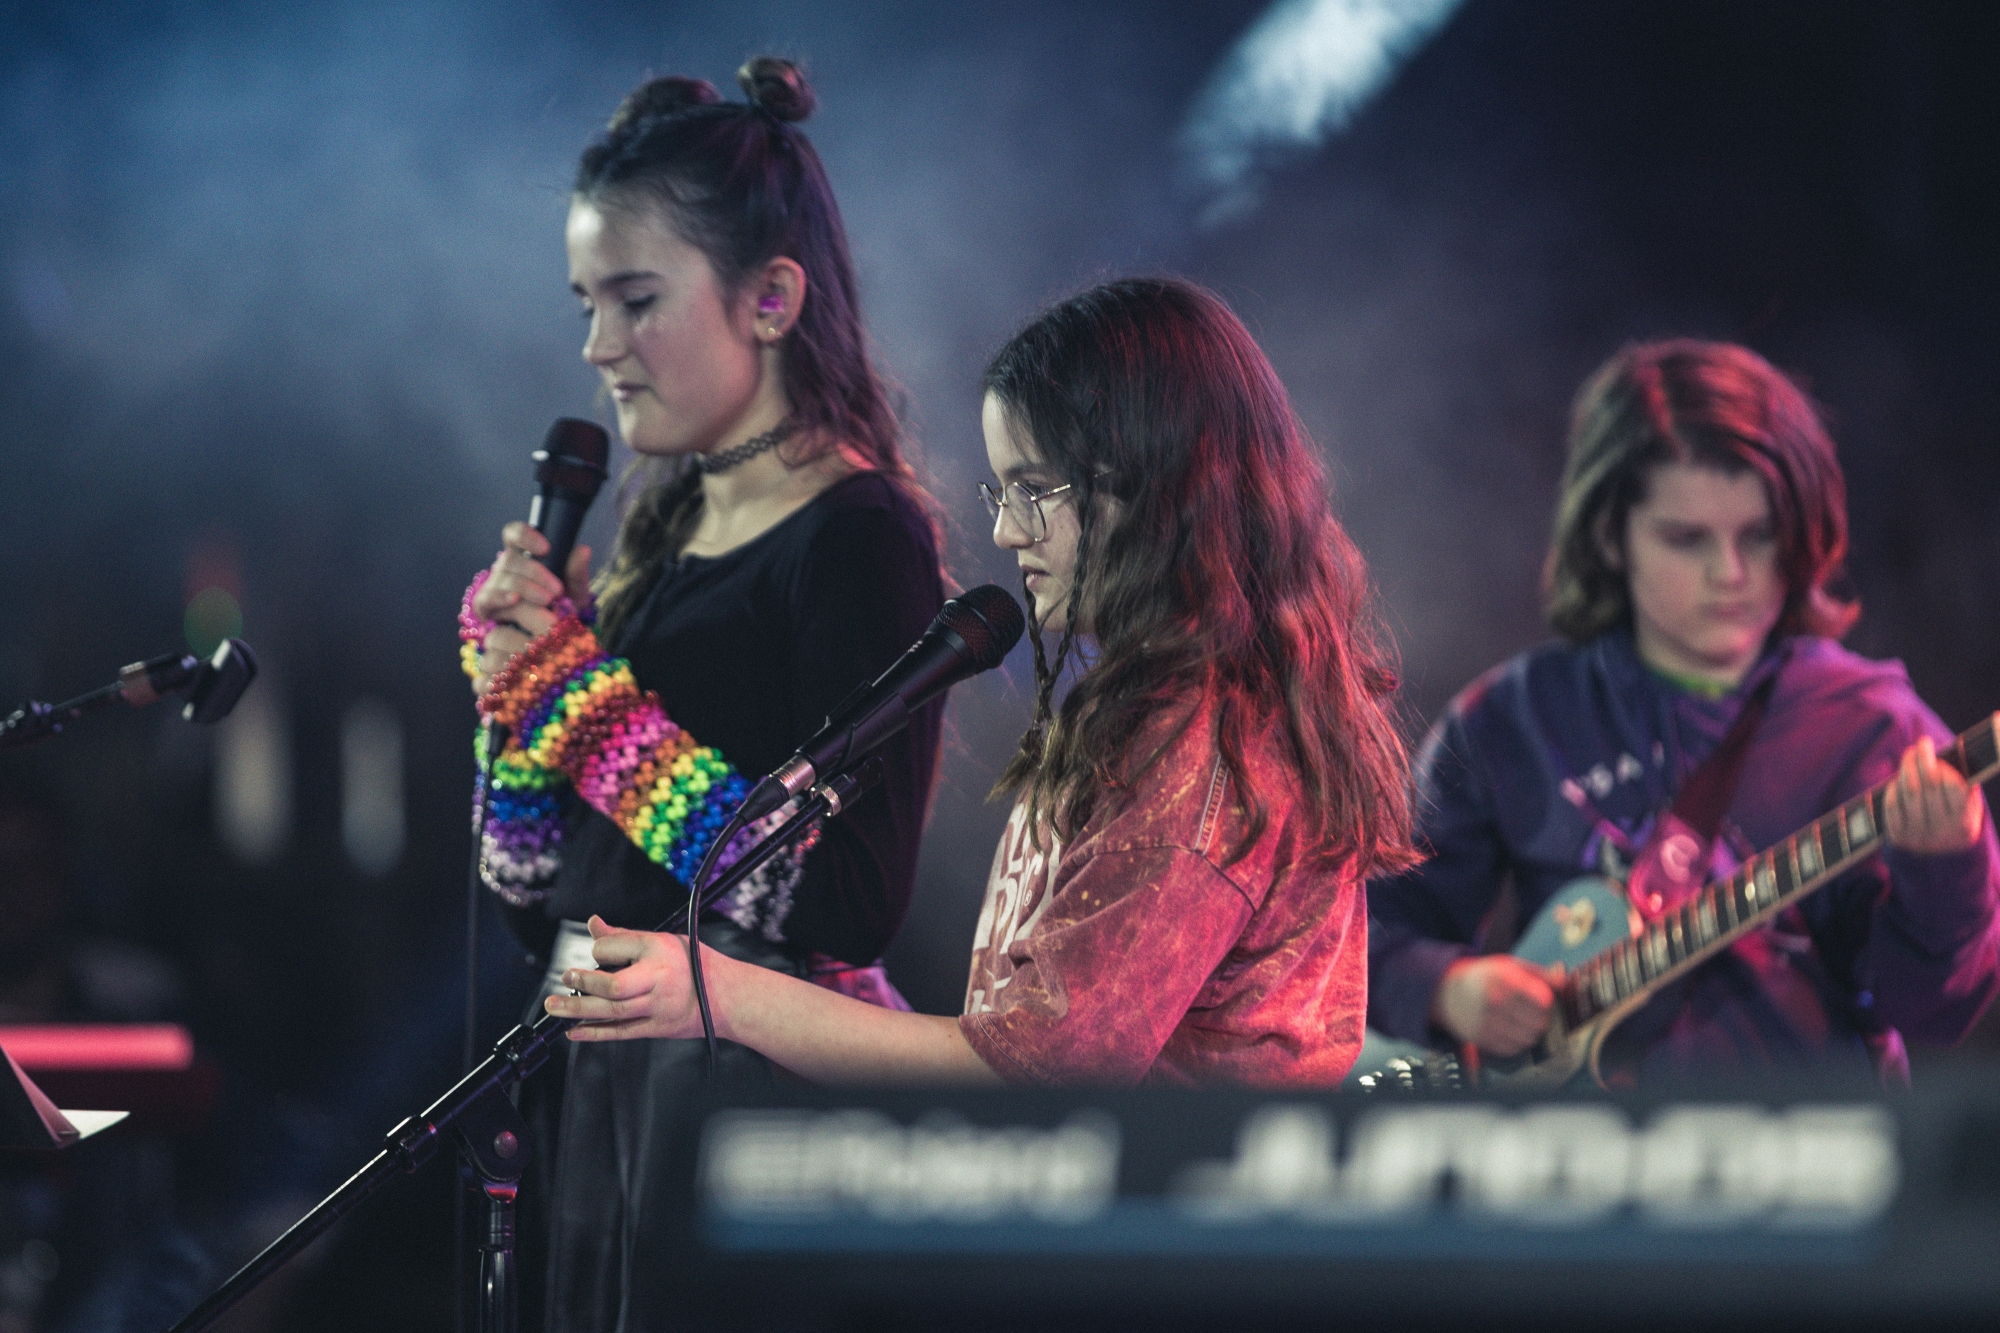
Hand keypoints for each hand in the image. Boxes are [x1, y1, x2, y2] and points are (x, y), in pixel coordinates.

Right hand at [467, 521, 591, 693]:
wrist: (548, 658)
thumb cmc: (561, 622)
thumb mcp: (574, 600)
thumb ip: (577, 577)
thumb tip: (582, 550)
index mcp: (524, 563)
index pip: (513, 536)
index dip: (523, 535)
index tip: (545, 547)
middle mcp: (504, 574)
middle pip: (507, 560)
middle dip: (533, 571)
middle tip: (556, 590)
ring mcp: (491, 593)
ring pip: (498, 578)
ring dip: (522, 586)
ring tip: (546, 599)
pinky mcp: (484, 615)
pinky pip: (485, 602)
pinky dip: (500, 598)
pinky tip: (514, 601)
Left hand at [543, 916, 702, 1041]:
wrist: (727, 996)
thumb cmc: (695, 963)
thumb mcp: (664, 940)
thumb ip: (624, 936)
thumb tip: (592, 924)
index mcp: (659, 949)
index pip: (615, 947)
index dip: (600, 950)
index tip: (597, 953)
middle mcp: (657, 978)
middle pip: (613, 986)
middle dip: (584, 983)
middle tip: (566, 977)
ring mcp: (657, 1007)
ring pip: (612, 1011)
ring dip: (578, 1009)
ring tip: (555, 1005)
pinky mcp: (656, 1028)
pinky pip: (620, 1032)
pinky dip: (593, 1032)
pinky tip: (573, 1031)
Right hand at [1430, 955, 1560, 1056]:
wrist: (1447, 992)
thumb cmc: (1483, 977)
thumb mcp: (1509, 965)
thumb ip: (1538, 973)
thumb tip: (1563, 982)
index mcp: (1504, 980)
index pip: (1542, 1000)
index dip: (1548, 1002)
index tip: (1544, 1000)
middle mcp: (1494, 1002)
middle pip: (1538, 1021)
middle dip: (1542, 1018)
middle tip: (1536, 1013)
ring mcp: (1487, 1022)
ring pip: (1528, 1038)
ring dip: (1532, 1032)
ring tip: (1526, 1023)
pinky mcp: (1481, 1039)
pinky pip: (1512, 1049)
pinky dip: (1518, 1043)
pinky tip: (1514, 1032)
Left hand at [1883, 735, 1984, 855]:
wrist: (1940, 861)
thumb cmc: (1955, 820)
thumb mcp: (1969, 808)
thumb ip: (1965, 785)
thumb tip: (1954, 753)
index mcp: (1964, 822)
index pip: (1952, 786)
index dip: (1941, 764)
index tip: (1933, 748)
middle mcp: (1942, 831)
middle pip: (1928, 785)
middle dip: (1922, 759)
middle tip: (1920, 744)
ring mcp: (1918, 836)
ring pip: (1909, 792)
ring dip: (1907, 769)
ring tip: (1909, 757)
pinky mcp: (1899, 838)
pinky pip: (1892, 806)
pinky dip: (1894, 789)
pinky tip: (1897, 780)